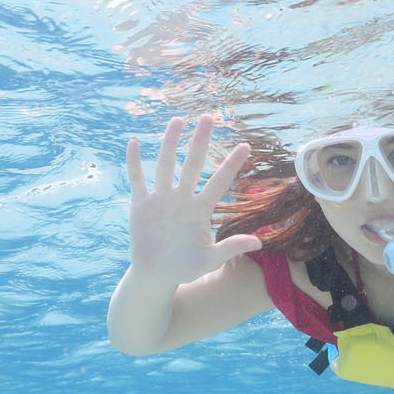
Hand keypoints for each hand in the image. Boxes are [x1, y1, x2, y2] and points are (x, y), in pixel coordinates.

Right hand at [123, 114, 260, 287]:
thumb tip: (259, 242)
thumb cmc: (185, 267)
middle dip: (200, 141)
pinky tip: (133, 142)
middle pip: (192, 164)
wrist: (156, 276)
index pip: (219, 182)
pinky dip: (134, 162)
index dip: (231, 165)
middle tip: (208, 117)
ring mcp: (160, 199)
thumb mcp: (210, 259)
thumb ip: (231, 247)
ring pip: (165, 166)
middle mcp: (182, 198)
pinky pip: (137, 180)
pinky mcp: (140, 205)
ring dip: (170, 143)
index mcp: (200, 209)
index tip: (246, 146)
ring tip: (177, 121)